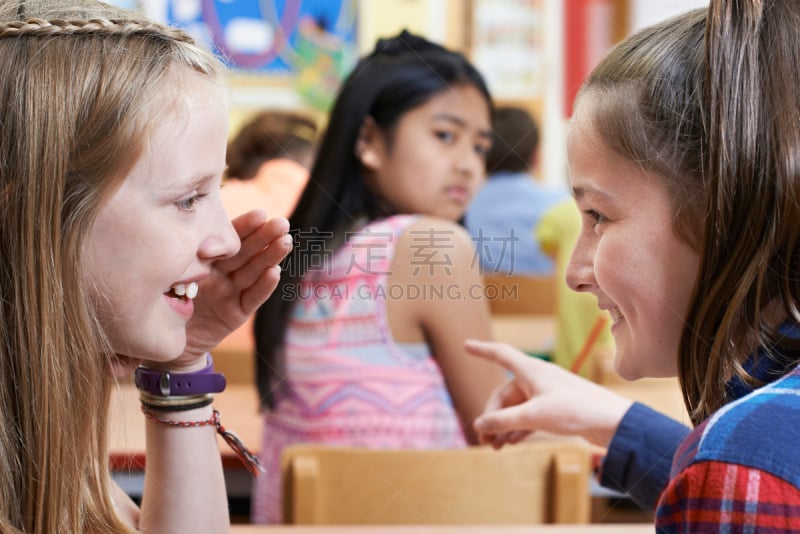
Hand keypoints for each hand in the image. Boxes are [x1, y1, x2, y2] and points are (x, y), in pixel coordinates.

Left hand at [174, 210, 290, 368]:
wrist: (162, 341)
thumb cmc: (162, 303)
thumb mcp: (169, 274)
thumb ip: (182, 256)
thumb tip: (184, 225)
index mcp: (207, 259)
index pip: (228, 240)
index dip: (245, 227)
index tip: (261, 214)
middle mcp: (222, 274)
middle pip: (247, 252)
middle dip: (266, 237)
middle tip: (283, 224)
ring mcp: (231, 293)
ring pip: (254, 271)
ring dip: (271, 257)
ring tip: (285, 243)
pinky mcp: (236, 313)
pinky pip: (252, 298)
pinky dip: (264, 286)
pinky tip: (275, 273)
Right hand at [465, 339, 632, 449]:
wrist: (612, 423)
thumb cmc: (574, 410)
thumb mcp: (533, 416)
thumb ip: (503, 421)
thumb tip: (479, 424)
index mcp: (531, 370)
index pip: (500, 355)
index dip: (482, 350)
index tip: (465, 345)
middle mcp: (537, 379)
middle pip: (504, 394)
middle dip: (492, 416)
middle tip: (485, 440)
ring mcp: (547, 394)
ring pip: (516, 408)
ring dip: (504, 426)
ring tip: (496, 447)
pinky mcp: (556, 409)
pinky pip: (529, 416)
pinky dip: (518, 428)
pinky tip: (511, 443)